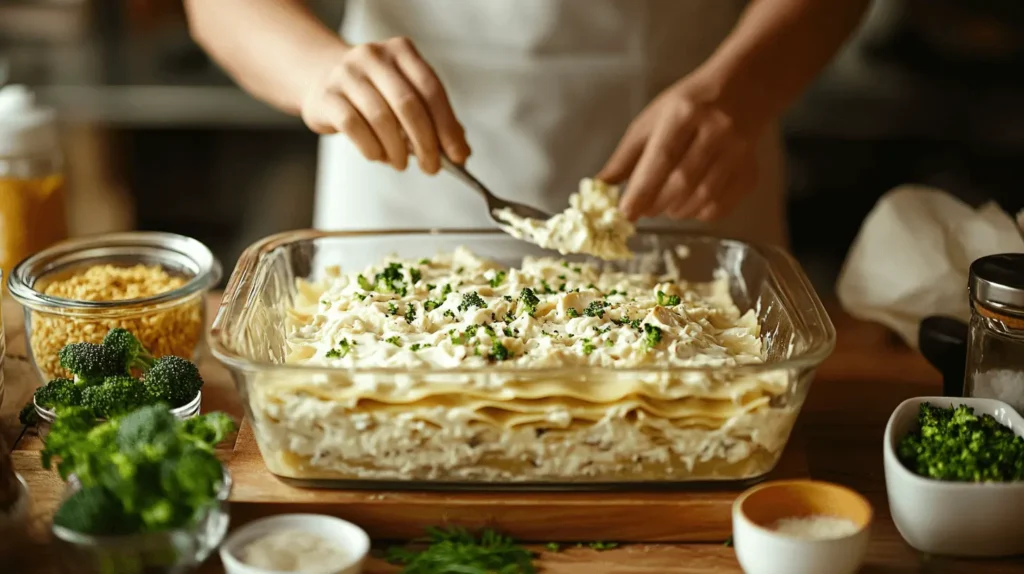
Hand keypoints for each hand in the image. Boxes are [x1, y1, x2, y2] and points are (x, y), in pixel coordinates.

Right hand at [300, 37, 470, 173]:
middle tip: (432, 168)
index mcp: (402, 52)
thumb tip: (460, 150)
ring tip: (402, 164)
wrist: (321, 76)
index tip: (458, 155)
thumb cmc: (374, 91)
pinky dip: (372, 148)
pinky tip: (378, 155)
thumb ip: (433, 117)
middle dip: (425, 143)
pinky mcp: (327, 96)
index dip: (447, 126)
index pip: (431, 90)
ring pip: (382, 119)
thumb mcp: (405, 93)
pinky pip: (354, 127)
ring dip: (398, 150)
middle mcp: (374, 57)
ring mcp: (347, 74)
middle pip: (408, 105)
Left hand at [598, 80, 761, 221]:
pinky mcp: (750, 171)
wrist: (742, 90)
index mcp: (684, 114)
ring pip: (703, 197)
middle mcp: (715, 132)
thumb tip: (601, 186)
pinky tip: (688, 204)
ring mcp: (738, 153)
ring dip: (676, 210)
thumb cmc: (688, 106)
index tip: (626, 211)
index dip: (642, 189)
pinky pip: (722, 205)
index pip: (662, 157)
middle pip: (683, 181)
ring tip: (664, 204)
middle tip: (642, 209)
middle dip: (656, 203)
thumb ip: (627, 156)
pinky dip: (699, 212)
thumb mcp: (652, 120)